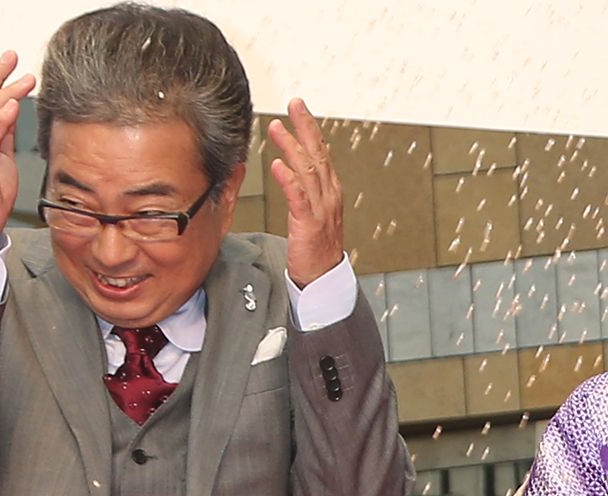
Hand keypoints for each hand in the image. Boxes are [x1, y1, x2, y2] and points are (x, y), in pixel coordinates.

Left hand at [267, 98, 343, 285]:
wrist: (324, 279)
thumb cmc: (315, 249)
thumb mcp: (312, 213)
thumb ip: (304, 191)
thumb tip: (291, 170)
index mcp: (330, 191)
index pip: (321, 153)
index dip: (311, 129)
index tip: (299, 108)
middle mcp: (329, 196)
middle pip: (319, 154)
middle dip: (306, 127)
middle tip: (295, 104)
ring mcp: (321, 209)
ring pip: (308, 171)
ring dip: (292, 147)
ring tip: (278, 128)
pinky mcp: (310, 225)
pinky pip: (299, 198)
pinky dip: (289, 180)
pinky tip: (278, 165)